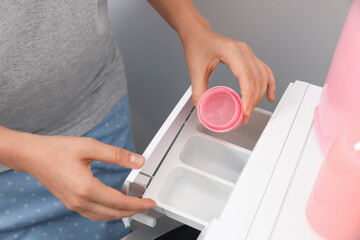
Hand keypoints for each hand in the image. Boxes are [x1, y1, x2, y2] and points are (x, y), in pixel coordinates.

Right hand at [19, 134, 155, 221]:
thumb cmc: (56, 150)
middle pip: (113, 213)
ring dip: (121, 213)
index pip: (119, 202)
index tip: (150, 202)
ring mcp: (74, 205)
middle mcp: (80, 201)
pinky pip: (94, 214)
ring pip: (104, 217)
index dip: (138, 203)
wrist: (32, 155)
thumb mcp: (90, 146)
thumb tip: (138, 161)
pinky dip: (108, 212)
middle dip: (133, 211)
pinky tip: (114, 204)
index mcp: (86, 188)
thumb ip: (117, 155)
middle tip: (146, 204)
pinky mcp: (71, 203)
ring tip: (134, 205)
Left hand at [180, 27, 275, 123]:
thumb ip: (199, 93)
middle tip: (245, 116)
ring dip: (259, 95)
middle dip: (253, 100)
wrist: (198, 34)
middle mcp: (244, 50)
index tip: (245, 110)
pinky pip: (265, 71)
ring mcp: (248, 53)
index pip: (246, 75)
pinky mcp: (249, 57)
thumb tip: (202, 112)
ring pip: (262, 76)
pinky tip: (269, 96)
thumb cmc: (197, 46)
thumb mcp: (195, 71)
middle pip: (256, 78)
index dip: (248, 95)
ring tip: (250, 110)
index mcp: (231, 51)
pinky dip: (269, 85)